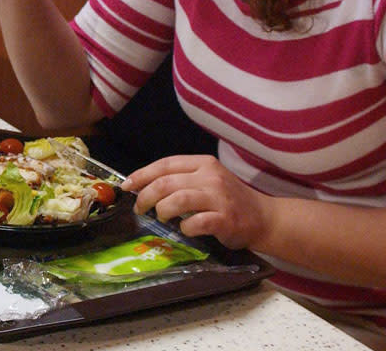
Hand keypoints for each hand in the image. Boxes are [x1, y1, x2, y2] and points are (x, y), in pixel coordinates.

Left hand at [123, 154, 271, 249]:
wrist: (265, 218)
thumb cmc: (229, 200)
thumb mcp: (207, 179)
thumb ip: (181, 179)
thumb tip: (143, 185)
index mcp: (203, 163)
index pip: (165, 164)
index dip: (142, 174)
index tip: (127, 186)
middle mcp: (210, 177)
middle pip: (166, 182)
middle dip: (146, 196)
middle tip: (140, 208)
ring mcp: (219, 198)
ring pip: (178, 199)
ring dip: (162, 210)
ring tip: (161, 217)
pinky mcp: (226, 219)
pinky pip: (196, 222)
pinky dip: (185, 227)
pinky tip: (184, 229)